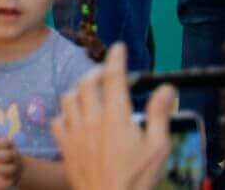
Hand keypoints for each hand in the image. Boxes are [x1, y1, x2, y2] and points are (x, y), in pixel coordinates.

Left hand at [0, 121, 22, 189]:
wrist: (20, 169)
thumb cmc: (2, 151)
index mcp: (9, 146)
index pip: (5, 143)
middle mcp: (14, 157)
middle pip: (7, 155)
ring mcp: (14, 169)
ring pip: (7, 170)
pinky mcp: (12, 180)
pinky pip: (8, 184)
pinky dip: (0, 186)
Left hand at [52, 44, 174, 189]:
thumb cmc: (138, 177)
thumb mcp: (158, 147)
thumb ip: (159, 114)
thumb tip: (166, 88)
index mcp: (116, 116)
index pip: (114, 76)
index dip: (115, 58)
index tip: (118, 48)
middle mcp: (92, 118)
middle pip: (87, 82)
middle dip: (96, 71)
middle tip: (106, 72)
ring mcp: (75, 131)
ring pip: (69, 97)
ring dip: (79, 90)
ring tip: (90, 92)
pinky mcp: (64, 145)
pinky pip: (58, 120)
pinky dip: (66, 114)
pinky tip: (75, 117)